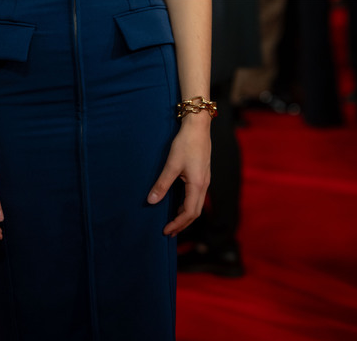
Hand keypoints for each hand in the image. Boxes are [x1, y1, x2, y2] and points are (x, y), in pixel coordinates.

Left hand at [147, 114, 210, 236]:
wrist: (198, 126)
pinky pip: (197, 196)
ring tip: (173, 221)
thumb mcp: (171, 164)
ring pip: (197, 204)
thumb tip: (151, 201)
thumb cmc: (186, 143)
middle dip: (182, 223)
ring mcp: (205, 179)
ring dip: (185, 215)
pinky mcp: (203, 173)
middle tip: (168, 231)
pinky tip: (180, 202)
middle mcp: (204, 185)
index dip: (177, 224)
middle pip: (195, 212)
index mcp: (198, 185)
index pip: (189, 213)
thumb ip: (162, 184)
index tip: (165, 230)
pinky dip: (188, 204)